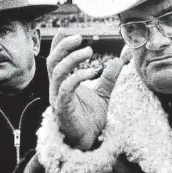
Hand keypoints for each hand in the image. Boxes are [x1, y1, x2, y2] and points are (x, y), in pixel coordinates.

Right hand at [47, 31, 123, 150]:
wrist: (89, 141)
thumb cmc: (90, 119)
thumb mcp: (103, 94)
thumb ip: (108, 78)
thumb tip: (118, 60)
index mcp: (62, 84)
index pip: (56, 60)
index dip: (59, 45)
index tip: (66, 31)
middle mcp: (56, 89)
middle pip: (53, 62)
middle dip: (63, 47)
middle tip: (79, 37)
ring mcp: (58, 99)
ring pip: (57, 72)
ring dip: (72, 59)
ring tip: (89, 51)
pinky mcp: (63, 108)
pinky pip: (66, 88)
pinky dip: (78, 76)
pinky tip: (93, 71)